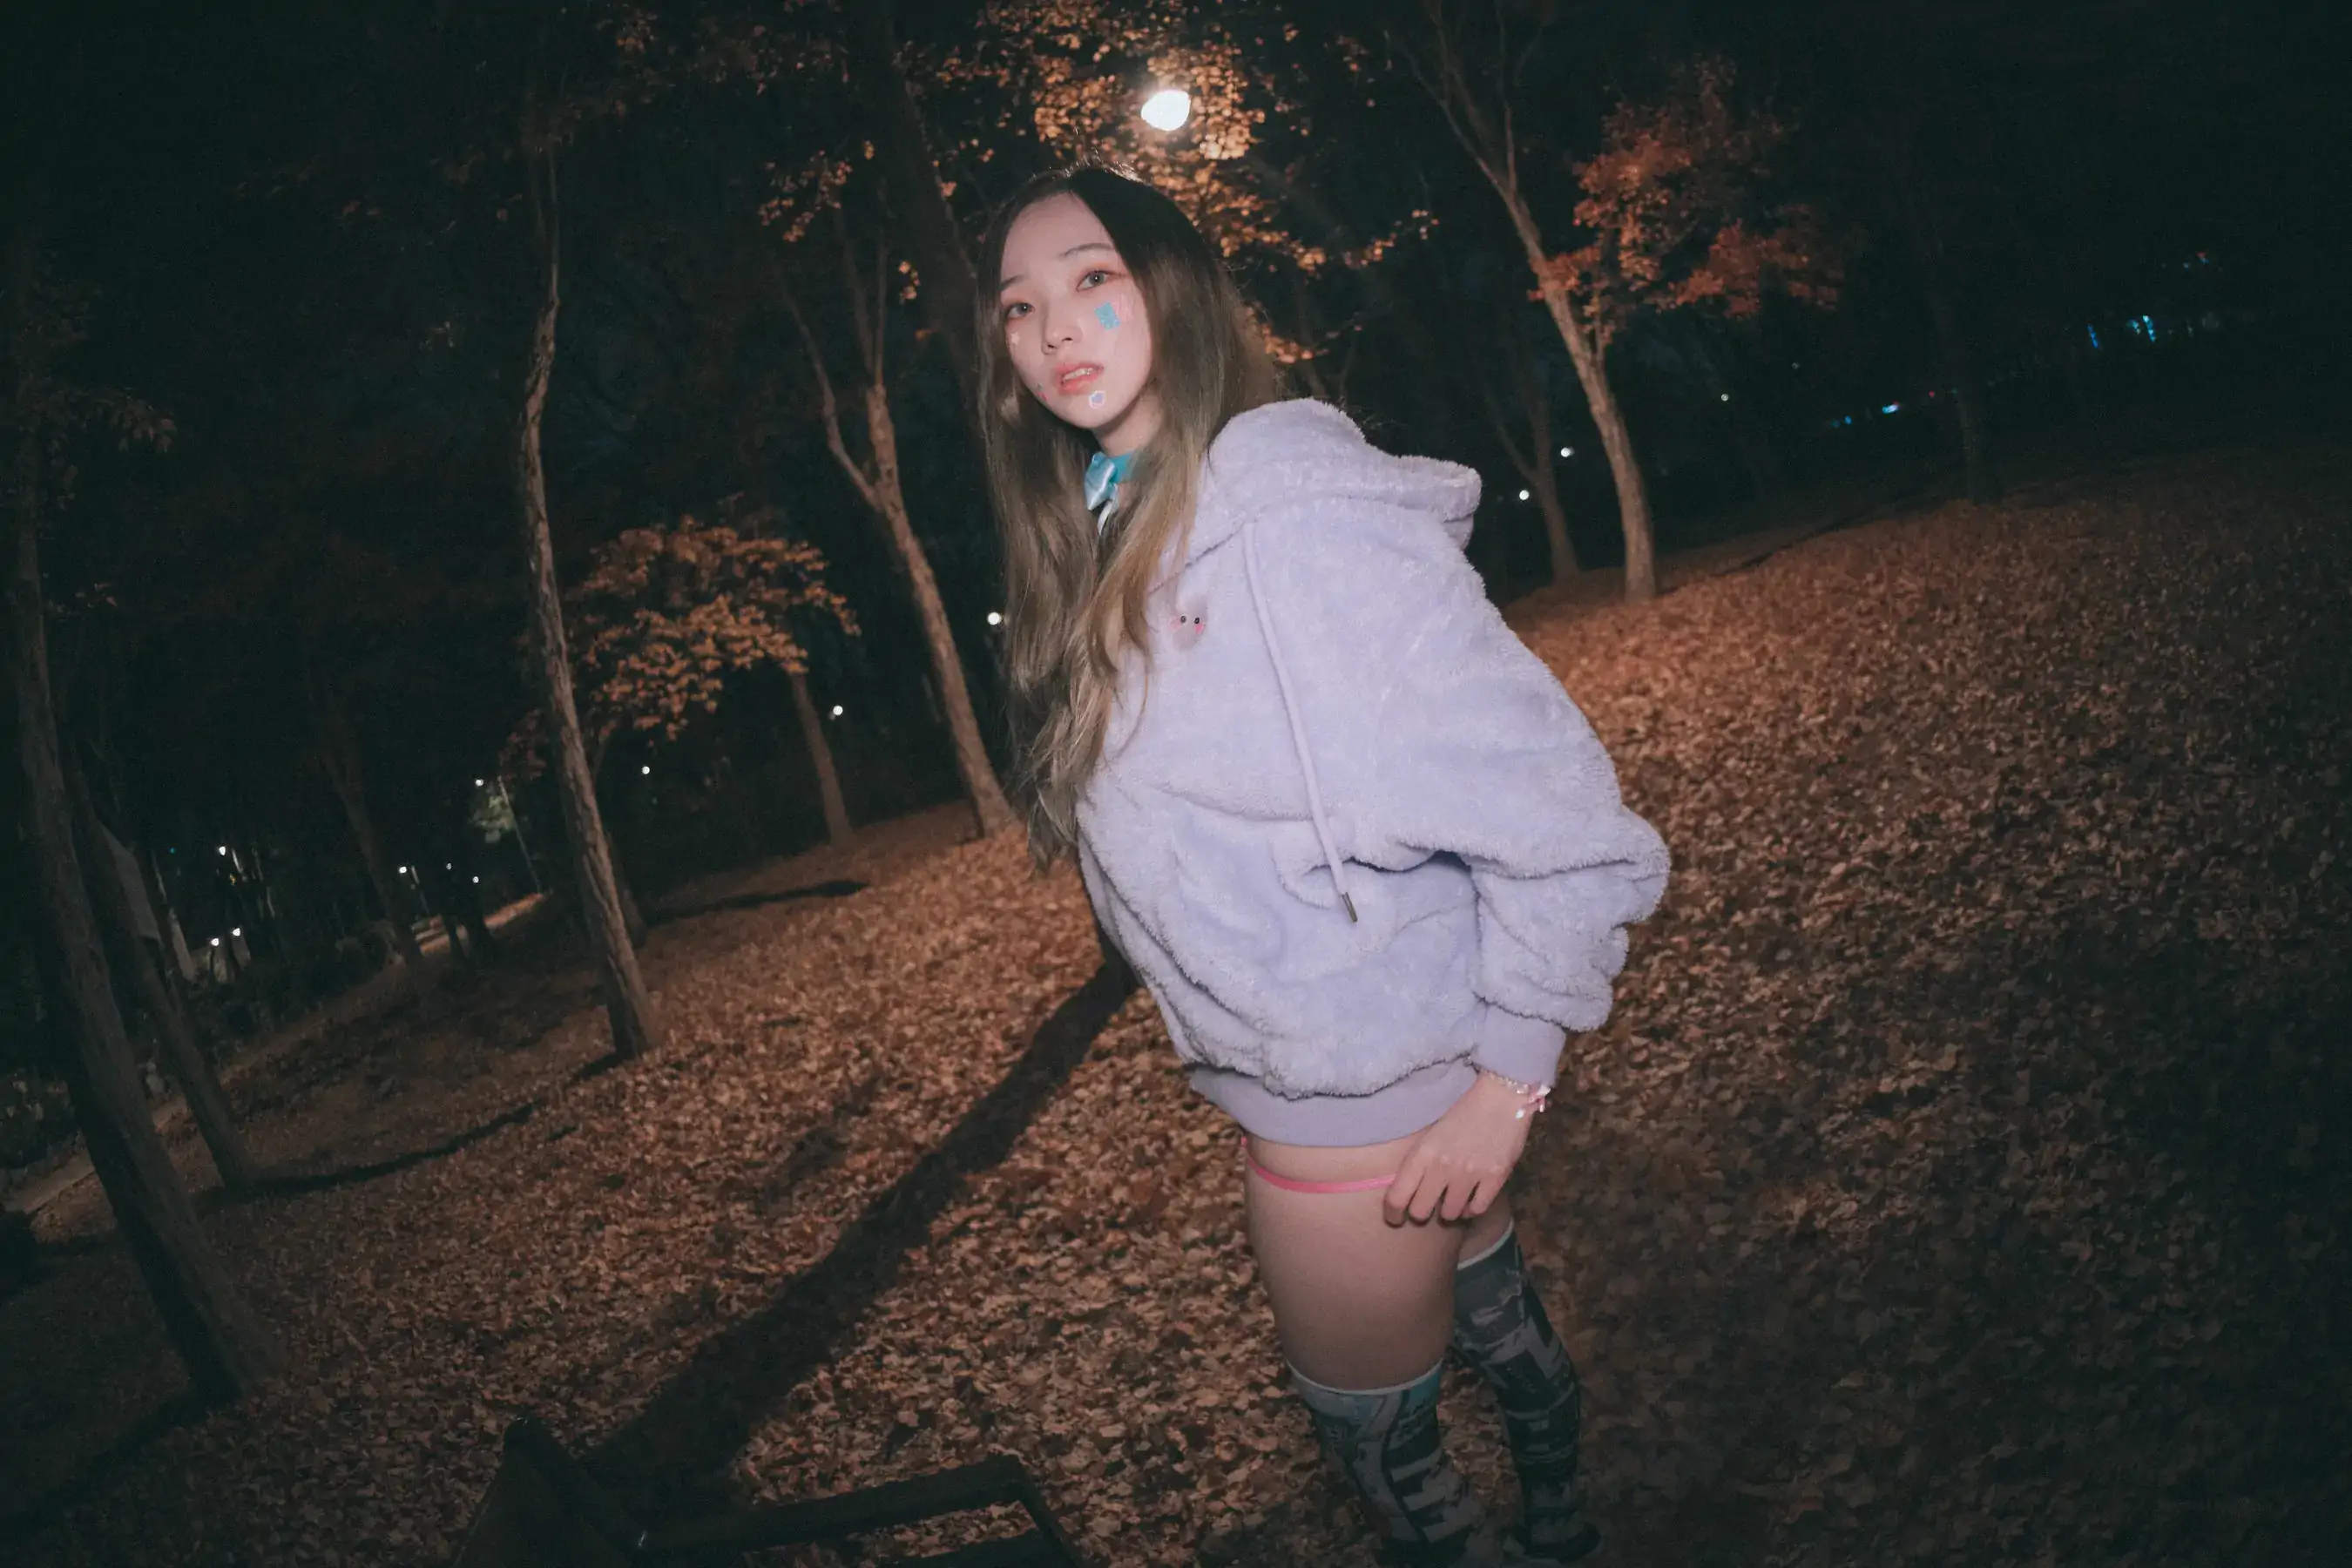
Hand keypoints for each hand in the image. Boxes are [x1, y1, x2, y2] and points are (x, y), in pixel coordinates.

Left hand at [1382, 1071, 1540, 1226]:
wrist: (1501, 1097)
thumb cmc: (1462, 1111)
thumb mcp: (1431, 1133)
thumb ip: (1420, 1159)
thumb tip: (1409, 1188)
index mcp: (1422, 1154)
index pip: (1397, 1197)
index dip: (1393, 1213)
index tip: (1396, 1217)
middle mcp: (1442, 1168)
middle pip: (1421, 1212)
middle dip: (1422, 1211)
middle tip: (1429, 1204)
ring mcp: (1469, 1175)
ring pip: (1450, 1214)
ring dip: (1449, 1210)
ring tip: (1452, 1199)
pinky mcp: (1494, 1179)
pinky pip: (1476, 1209)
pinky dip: (1471, 1208)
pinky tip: (1471, 1199)